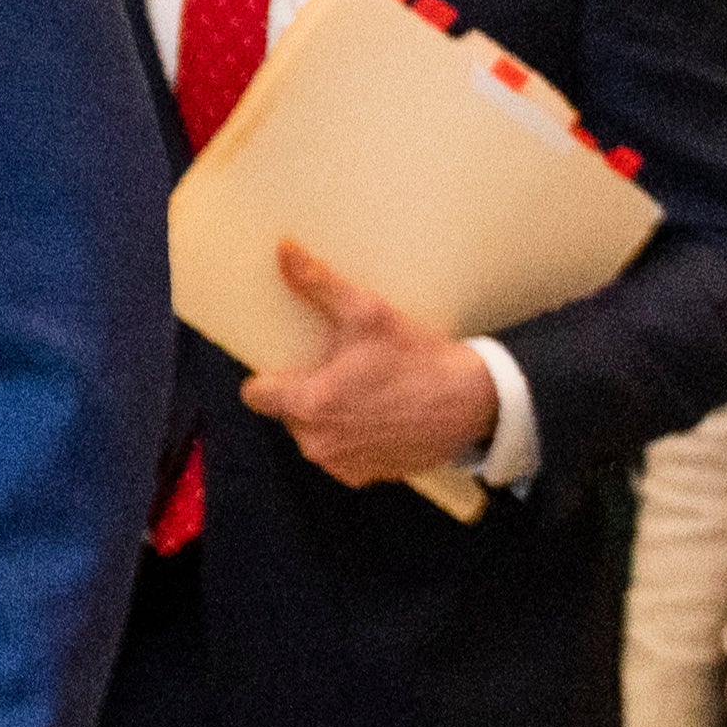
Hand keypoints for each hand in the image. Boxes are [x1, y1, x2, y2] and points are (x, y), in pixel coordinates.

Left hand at [238, 244, 498, 487]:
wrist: (471, 403)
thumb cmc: (417, 358)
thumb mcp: (367, 312)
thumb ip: (318, 283)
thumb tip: (284, 249)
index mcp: (308, 404)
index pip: (255, 395)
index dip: (268, 376)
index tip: (290, 362)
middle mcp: (317, 443)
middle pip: (287, 413)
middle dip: (304, 392)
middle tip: (338, 369)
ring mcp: (341, 464)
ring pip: (314, 435)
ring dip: (328, 417)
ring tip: (362, 391)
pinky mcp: (365, 476)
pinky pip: (342, 454)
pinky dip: (353, 438)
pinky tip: (378, 415)